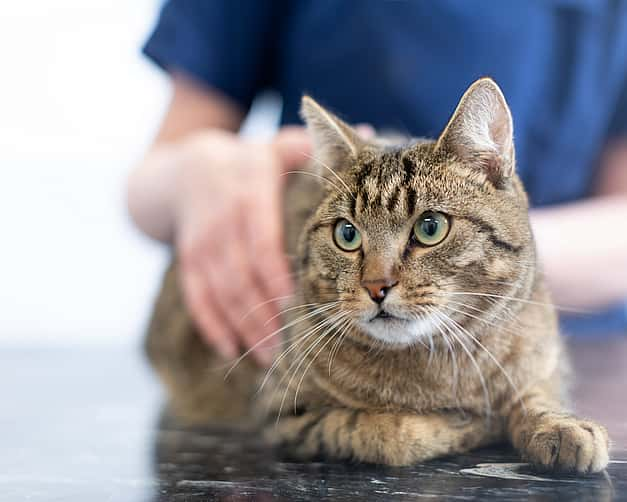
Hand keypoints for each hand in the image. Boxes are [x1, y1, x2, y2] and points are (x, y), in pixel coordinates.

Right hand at [173, 127, 310, 364]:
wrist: (184, 169)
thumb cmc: (245, 162)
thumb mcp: (275, 148)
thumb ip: (316, 149)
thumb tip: (373, 133)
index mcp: (247, 192)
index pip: (263, 243)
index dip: (277, 277)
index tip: (298, 307)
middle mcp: (221, 219)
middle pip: (241, 275)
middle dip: (262, 314)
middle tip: (286, 349)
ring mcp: (200, 241)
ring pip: (220, 291)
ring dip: (242, 327)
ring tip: (267, 356)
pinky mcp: (187, 259)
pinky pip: (196, 296)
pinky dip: (211, 324)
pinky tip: (228, 348)